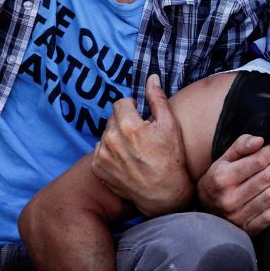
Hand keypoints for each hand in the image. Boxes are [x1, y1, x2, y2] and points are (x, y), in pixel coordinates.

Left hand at [91, 74, 191, 215]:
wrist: (163, 193)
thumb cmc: (170, 158)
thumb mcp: (170, 125)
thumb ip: (157, 98)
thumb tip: (151, 77)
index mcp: (128, 125)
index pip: (121, 103)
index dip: (133, 109)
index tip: (142, 119)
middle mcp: (111, 139)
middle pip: (113, 119)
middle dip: (125, 123)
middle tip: (140, 137)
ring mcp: (103, 155)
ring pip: (106, 135)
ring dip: (117, 138)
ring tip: (134, 151)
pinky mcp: (98, 168)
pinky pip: (100, 151)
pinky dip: (110, 153)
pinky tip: (126, 161)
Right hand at [198, 133, 269, 234]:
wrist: (206, 212)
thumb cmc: (218, 181)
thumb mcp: (222, 160)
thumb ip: (241, 146)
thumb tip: (260, 140)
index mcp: (222, 179)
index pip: (256, 162)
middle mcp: (229, 199)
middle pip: (267, 178)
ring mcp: (238, 216)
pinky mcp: (247, 229)